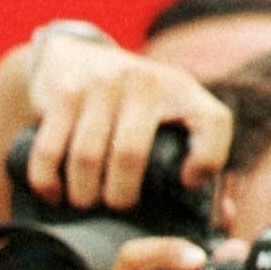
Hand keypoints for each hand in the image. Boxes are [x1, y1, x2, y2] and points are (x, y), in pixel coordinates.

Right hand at [24, 37, 229, 209]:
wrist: (77, 56)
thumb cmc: (132, 102)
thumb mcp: (170, 109)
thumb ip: (194, 153)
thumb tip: (223, 214)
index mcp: (182, 90)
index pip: (213, 122)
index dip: (206, 161)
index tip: (186, 183)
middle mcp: (146, 82)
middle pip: (130, 155)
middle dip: (119, 196)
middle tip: (115, 207)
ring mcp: (102, 85)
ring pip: (87, 157)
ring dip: (82, 193)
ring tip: (83, 203)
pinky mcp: (64, 93)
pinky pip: (50, 150)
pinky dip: (47, 181)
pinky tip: (53, 193)